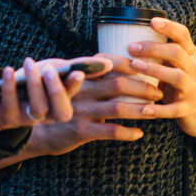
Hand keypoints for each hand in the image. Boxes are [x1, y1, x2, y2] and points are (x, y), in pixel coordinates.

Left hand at [0, 56, 90, 132]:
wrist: (0, 97)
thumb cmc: (34, 80)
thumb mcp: (56, 70)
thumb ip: (78, 66)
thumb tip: (108, 64)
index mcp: (64, 104)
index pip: (76, 98)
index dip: (76, 87)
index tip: (77, 73)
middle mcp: (50, 114)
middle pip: (62, 112)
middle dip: (58, 91)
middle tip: (51, 69)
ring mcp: (30, 118)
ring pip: (37, 109)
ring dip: (34, 85)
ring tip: (29, 62)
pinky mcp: (9, 117)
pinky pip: (11, 105)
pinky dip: (9, 87)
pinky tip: (8, 71)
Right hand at [25, 55, 162, 157]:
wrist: (36, 129)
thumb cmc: (57, 103)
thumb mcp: (67, 83)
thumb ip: (87, 74)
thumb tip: (112, 62)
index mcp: (79, 75)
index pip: (109, 63)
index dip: (130, 64)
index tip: (149, 65)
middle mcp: (81, 91)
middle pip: (118, 84)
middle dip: (142, 87)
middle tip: (159, 91)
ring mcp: (82, 111)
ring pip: (118, 108)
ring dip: (141, 109)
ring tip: (155, 110)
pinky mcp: (81, 131)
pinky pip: (110, 132)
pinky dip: (127, 132)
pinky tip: (139, 133)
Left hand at [127, 17, 195, 139]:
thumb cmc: (182, 83)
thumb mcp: (177, 64)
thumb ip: (161, 52)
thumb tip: (125, 36)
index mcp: (189, 55)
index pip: (183, 35)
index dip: (169, 26)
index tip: (151, 21)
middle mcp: (193, 69)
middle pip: (177, 53)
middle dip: (154, 48)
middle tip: (132, 47)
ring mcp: (192, 89)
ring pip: (177, 77)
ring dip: (155, 70)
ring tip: (135, 66)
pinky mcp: (187, 109)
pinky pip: (174, 109)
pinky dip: (159, 109)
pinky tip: (144, 109)